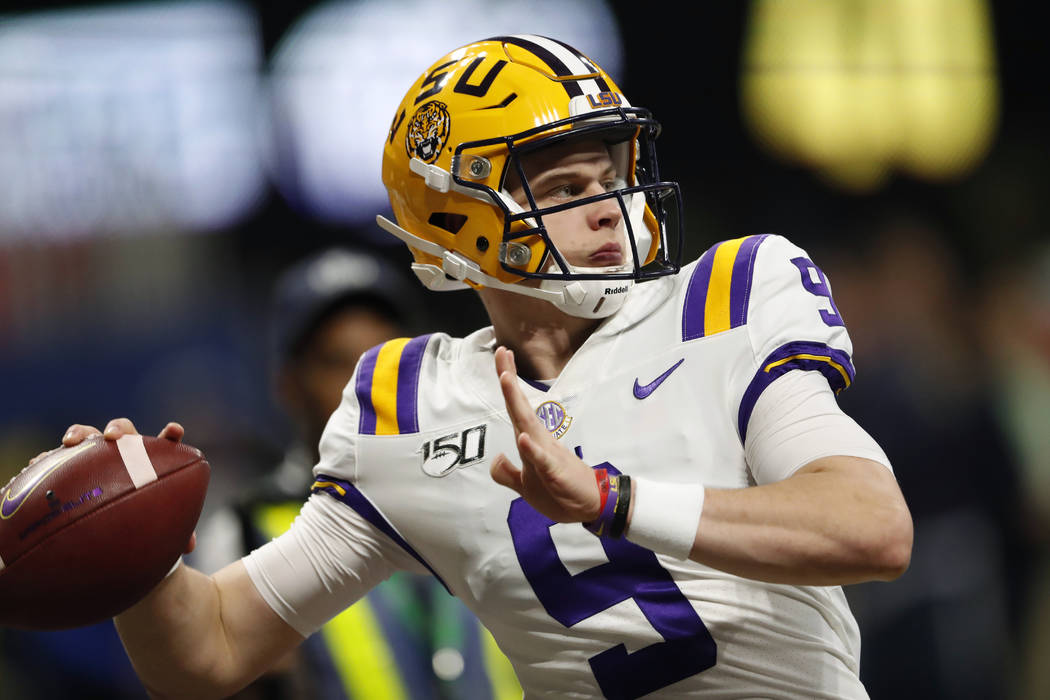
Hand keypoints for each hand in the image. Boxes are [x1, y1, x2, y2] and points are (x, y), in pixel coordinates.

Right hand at [56, 418, 195, 553]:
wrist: (118, 522)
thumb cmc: (146, 519)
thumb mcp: (160, 525)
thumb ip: (176, 531)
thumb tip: (189, 547)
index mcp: (152, 461)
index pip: (166, 444)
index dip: (171, 435)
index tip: (174, 430)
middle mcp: (125, 453)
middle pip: (124, 431)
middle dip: (119, 429)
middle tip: (113, 437)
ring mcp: (99, 456)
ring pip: (90, 436)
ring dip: (81, 433)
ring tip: (70, 441)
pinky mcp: (76, 465)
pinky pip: (62, 457)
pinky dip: (50, 457)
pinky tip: (37, 464)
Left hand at [489, 346, 600, 522]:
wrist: (590, 507)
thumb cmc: (560, 493)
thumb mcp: (525, 486)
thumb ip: (507, 473)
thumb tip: (496, 458)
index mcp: (531, 442)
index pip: (516, 409)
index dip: (508, 384)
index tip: (501, 356)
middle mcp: (539, 442)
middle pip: (519, 407)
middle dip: (509, 380)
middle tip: (502, 352)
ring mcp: (547, 455)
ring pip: (528, 425)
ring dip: (516, 402)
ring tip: (506, 379)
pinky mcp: (555, 473)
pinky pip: (541, 460)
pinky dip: (532, 449)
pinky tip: (524, 437)